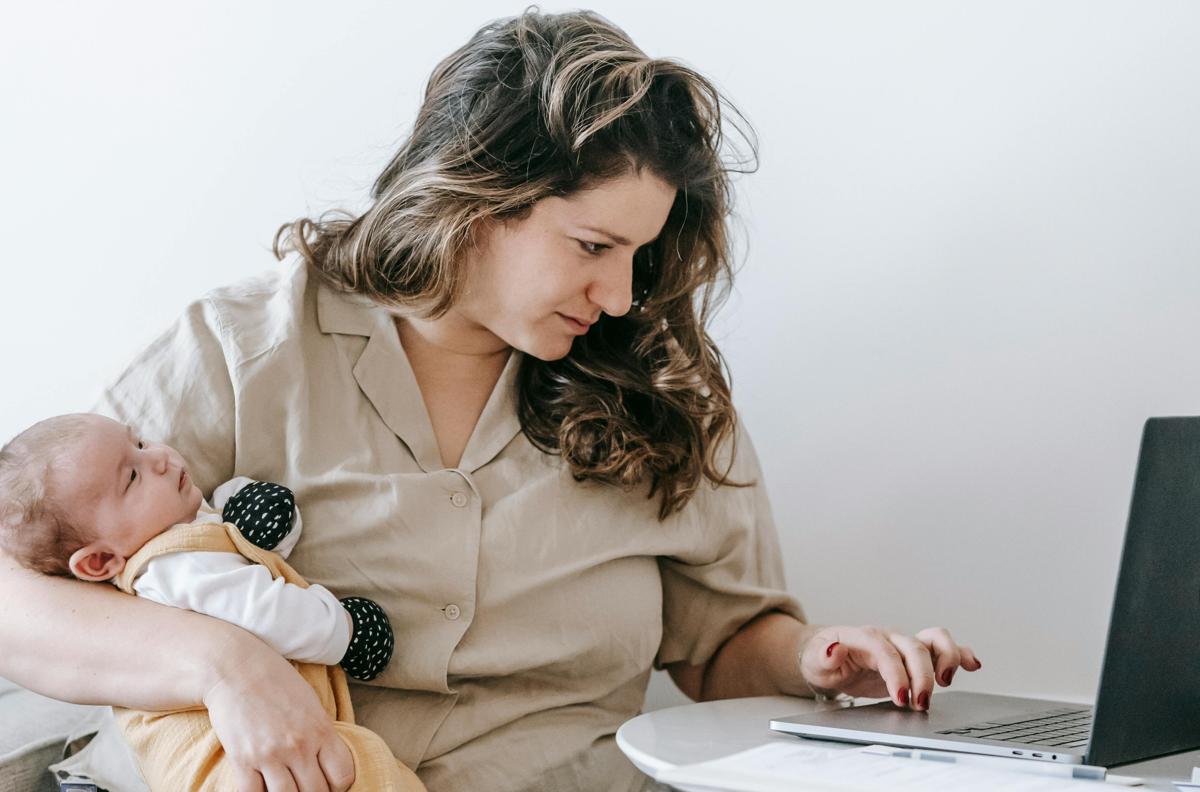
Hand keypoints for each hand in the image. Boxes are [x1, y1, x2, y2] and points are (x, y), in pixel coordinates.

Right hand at [204, 646, 355, 791]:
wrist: (237, 668)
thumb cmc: (277, 682)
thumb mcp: (311, 703)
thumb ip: (321, 734)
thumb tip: (328, 762)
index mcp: (321, 729)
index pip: (342, 776)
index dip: (338, 786)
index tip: (327, 782)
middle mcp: (299, 745)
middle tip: (303, 785)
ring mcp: (271, 754)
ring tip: (283, 786)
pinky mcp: (243, 759)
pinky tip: (259, 786)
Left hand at [799, 625, 981, 710]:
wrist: (827, 656)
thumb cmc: (823, 658)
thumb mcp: (816, 661)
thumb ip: (824, 655)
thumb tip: (833, 649)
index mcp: (864, 637)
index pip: (885, 651)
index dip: (896, 674)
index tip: (902, 697)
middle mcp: (889, 637)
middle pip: (914, 647)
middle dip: (922, 676)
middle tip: (921, 703)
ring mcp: (903, 644)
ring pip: (934, 639)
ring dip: (947, 659)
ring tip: (946, 683)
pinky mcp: (914, 655)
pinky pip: (942, 648)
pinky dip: (961, 654)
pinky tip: (973, 665)